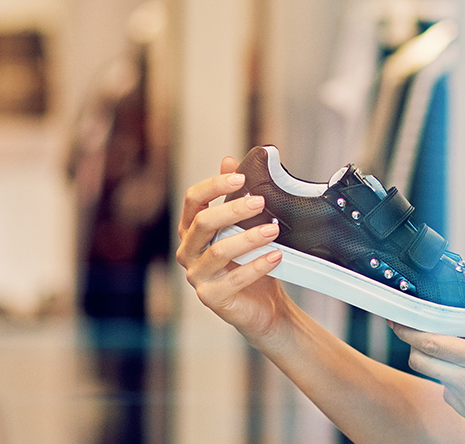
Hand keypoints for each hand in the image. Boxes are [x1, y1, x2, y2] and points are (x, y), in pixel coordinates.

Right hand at [176, 156, 291, 341]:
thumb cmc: (250, 261)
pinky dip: (256, 266)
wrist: (263, 305)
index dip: (214, 185)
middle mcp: (188, 251)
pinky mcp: (210, 297)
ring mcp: (196, 276)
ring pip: (218, 250)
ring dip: (248, 238)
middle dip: (232, 209)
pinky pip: (233, 279)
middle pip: (203, 223)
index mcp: (192, 229)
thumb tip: (229, 160)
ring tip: (273, 230)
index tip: (241, 177)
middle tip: (260, 201)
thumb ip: (233, 196)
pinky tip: (275, 256)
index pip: (193, 200)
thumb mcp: (243, 225)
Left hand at [391, 283, 464, 443]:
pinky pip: (450, 394)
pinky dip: (452, 381)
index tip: (397, 319)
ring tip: (454, 351)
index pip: (430, 343)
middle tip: (418, 331)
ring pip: (435, 378)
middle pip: (419, 362)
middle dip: (413, 346)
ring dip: (436, 363)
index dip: (408, 330)